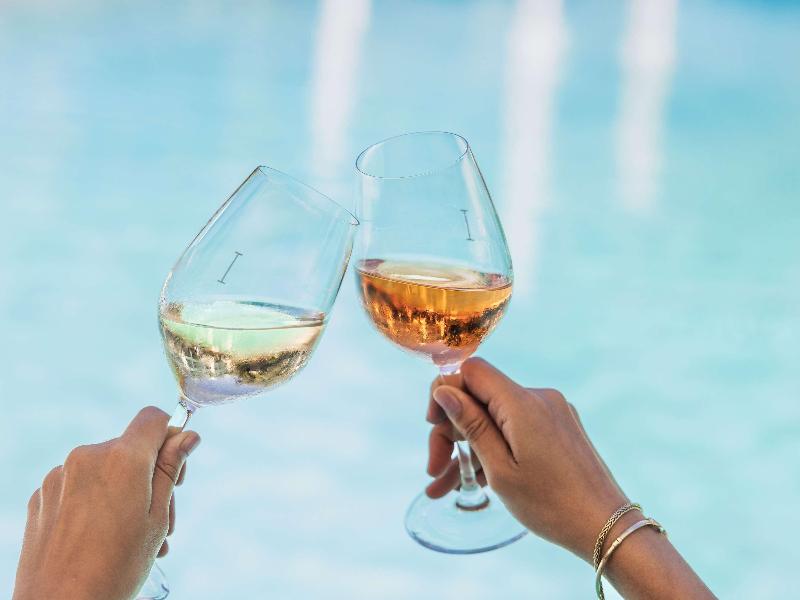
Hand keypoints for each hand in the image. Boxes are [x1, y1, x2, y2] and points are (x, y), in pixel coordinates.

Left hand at [13, 407, 199, 599]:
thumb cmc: (116, 568)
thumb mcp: (157, 518)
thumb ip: (170, 470)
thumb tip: (188, 436)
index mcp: (121, 459)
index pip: (153, 419)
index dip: (170, 437)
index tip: (176, 467)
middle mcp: (87, 458)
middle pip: (130, 448)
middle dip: (149, 475)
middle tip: (162, 518)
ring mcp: (59, 477)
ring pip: (105, 470)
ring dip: (123, 492)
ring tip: (133, 536)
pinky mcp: (42, 497)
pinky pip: (78, 486)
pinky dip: (94, 503)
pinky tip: (100, 538)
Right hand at [426, 358, 626, 560]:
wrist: (607, 526)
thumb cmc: (551, 504)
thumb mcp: (500, 469)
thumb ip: (471, 425)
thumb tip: (445, 390)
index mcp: (522, 404)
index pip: (472, 371)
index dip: (446, 391)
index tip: (433, 425)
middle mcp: (539, 398)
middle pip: (480, 397)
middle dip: (452, 430)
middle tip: (433, 471)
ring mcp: (552, 412)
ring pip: (495, 417)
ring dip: (469, 447)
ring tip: (445, 487)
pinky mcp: (559, 427)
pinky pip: (515, 428)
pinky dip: (494, 449)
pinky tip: (475, 480)